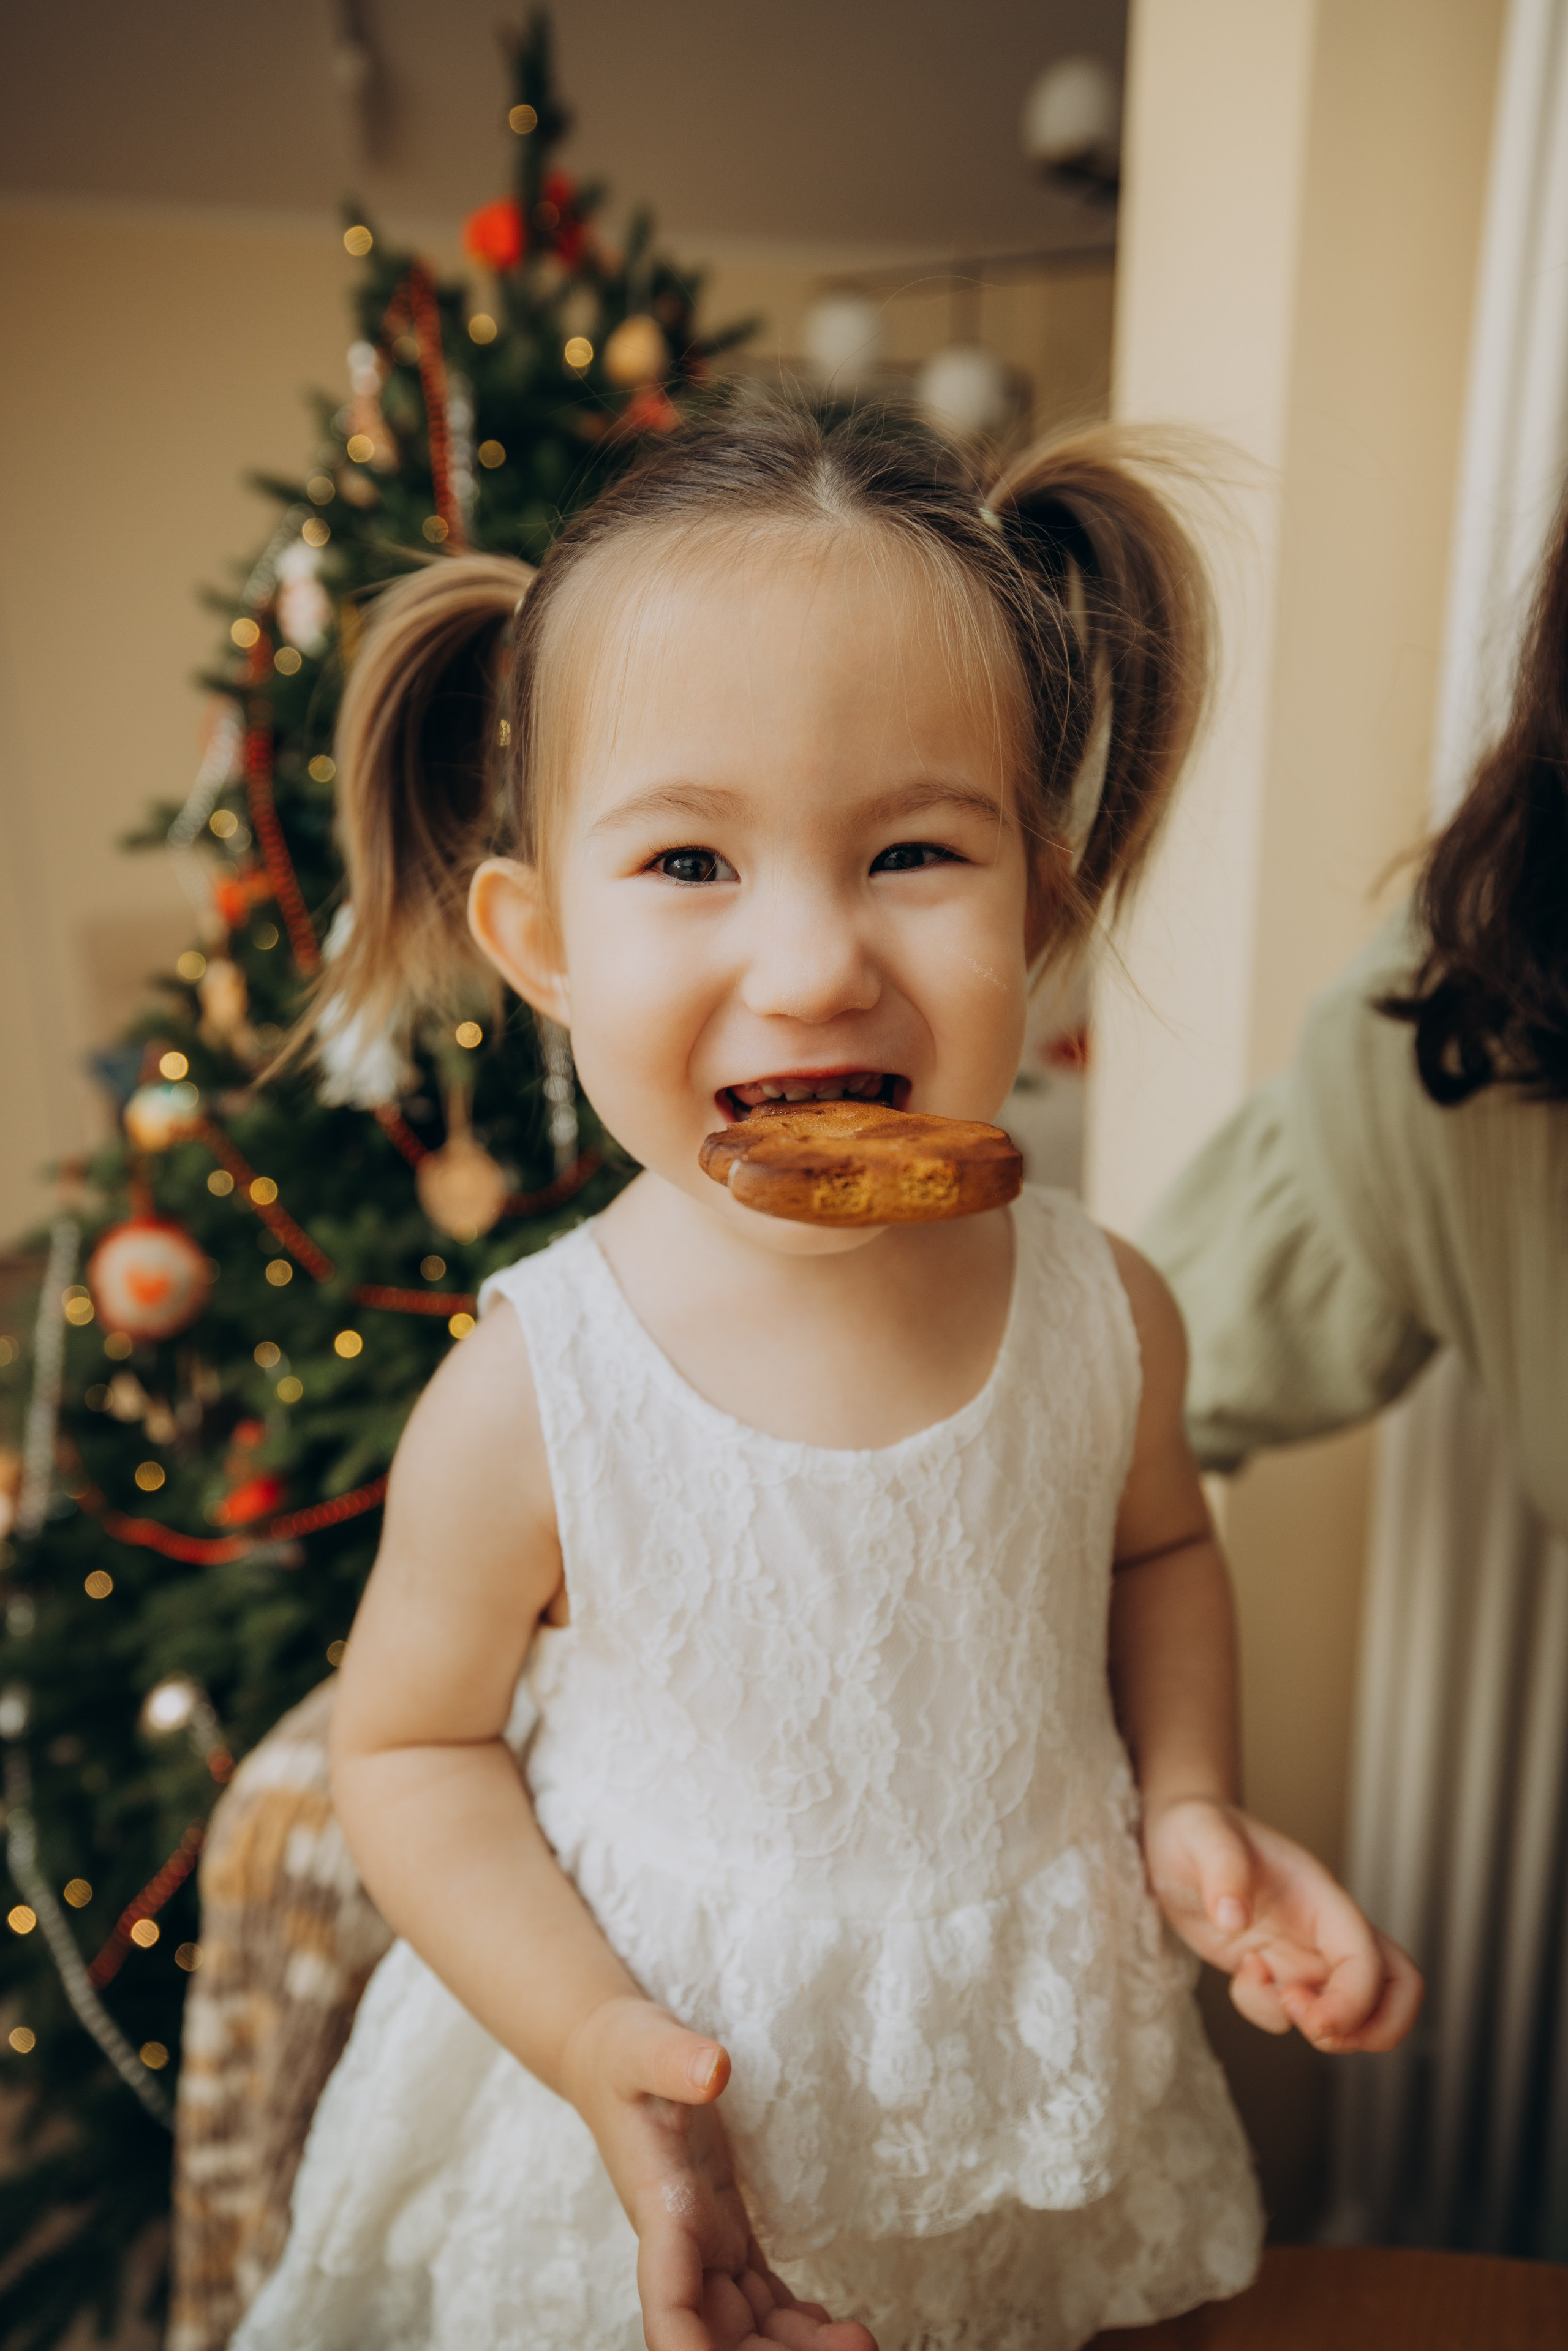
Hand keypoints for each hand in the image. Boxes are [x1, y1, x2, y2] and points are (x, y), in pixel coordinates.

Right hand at [563, 1997, 877, 2350]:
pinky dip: (792, 2323)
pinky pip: (757, 2295)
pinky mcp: (723, 2229)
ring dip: (796, 2348)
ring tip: (860, 2344)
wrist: (610, 2055)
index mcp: (661, 2211)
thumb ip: (675, 2059)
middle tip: (855, 2349)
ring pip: (746, 2324)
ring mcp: (702, 2242)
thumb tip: (714, 2069)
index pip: (672, 2307)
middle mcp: (681, 2243)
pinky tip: (829, 2327)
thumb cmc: (622, 2051)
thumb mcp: (645, 2044)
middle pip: (719, 2334)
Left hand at [1142, 1797, 1423, 2052]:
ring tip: (1266, 1990)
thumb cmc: (1193, 1826)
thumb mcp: (1199, 1833)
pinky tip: (1241, 1973)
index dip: (1355, 2001)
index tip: (1311, 2018)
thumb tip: (1233, 1920)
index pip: (1369, 1959)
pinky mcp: (1275, 1970)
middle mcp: (1323, 1929)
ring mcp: (1302, 1953)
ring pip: (1355, 2011)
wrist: (1173, 1835)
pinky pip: (1293, 2014)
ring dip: (1321, 2029)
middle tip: (1318, 2029)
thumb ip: (1222, 1867)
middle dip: (1374, 2029)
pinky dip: (1269, 2013)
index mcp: (1320, 1897)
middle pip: (1398, 1989)